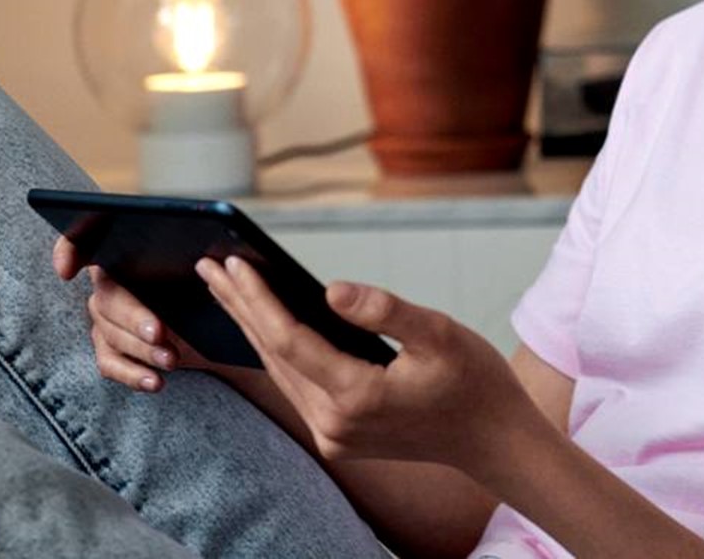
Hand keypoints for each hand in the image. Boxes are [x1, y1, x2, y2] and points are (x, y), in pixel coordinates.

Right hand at [52, 233, 207, 392]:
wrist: (215, 320)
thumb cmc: (204, 282)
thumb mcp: (206, 267)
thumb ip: (199, 257)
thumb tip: (210, 255)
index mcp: (127, 250)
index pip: (86, 240)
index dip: (69, 251)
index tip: (67, 270)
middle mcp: (108, 283)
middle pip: (108, 298)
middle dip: (134, 317)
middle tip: (159, 332)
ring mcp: (104, 319)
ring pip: (111, 334)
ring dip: (142, 350)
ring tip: (171, 359)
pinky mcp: (109, 349)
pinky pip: (111, 364)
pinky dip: (133, 374)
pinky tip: (154, 381)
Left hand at [197, 254, 535, 471]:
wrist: (494, 441)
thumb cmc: (474, 382)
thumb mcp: (439, 333)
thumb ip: (384, 310)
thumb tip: (330, 288)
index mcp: (356, 397)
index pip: (289, 340)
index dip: (258, 298)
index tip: (235, 262)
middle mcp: (334, 424)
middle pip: (273, 355)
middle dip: (240, 307)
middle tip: (208, 265)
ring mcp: (333, 435)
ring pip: (280, 371)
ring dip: (252, 327)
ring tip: (227, 288)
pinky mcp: (338, 436)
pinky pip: (297, 385)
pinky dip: (276, 350)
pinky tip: (264, 325)